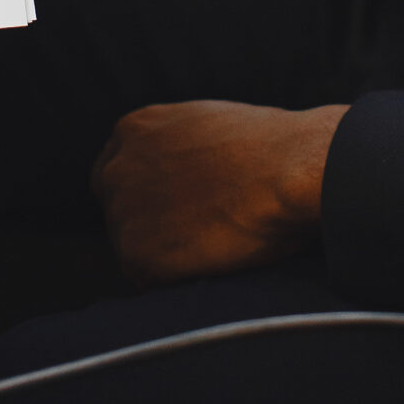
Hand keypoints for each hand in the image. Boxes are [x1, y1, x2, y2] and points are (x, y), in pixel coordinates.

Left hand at [92, 99, 348, 284]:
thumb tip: (182, 170)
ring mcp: (123, 211)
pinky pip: (147, 279)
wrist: (287, 171)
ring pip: (131, 246)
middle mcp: (118, 167)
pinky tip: (207, 262)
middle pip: (117, 208)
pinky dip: (173, 279)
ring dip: (162, 252)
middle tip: (191, 233)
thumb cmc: (269, 148)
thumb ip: (176, 144)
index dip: (142, 192)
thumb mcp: (206, 123)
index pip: (116, 169)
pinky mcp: (137, 253)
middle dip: (146, 222)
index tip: (169, 206)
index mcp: (135, 128)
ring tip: (209, 245)